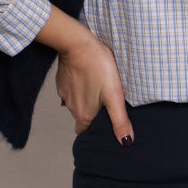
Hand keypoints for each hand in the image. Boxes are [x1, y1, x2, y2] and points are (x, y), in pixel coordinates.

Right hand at [55, 27, 133, 144]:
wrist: (77, 44)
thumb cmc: (98, 68)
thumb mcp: (114, 95)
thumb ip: (120, 121)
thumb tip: (126, 143)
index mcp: (84, 115)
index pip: (85, 132)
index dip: (94, 132)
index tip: (104, 127)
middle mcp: (71, 108)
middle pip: (83, 118)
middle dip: (93, 115)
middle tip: (106, 105)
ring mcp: (64, 94)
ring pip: (77, 103)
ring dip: (86, 100)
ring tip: (98, 91)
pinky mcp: (62, 81)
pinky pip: (71, 90)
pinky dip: (79, 88)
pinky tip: (88, 79)